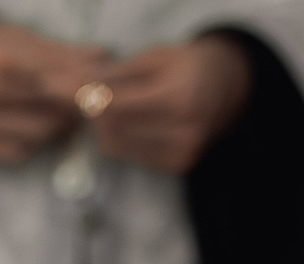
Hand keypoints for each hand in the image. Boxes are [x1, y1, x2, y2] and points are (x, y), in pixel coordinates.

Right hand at [0, 18, 104, 162]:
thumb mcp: (18, 39)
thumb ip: (62, 54)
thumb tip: (107, 60)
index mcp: (1, 64)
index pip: (61, 88)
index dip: (86, 93)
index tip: (99, 92)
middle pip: (52, 120)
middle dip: (70, 114)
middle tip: (75, 104)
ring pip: (36, 141)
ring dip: (52, 131)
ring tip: (51, 114)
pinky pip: (14, 154)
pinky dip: (30, 143)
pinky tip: (27, 127)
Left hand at [89, 36, 251, 174]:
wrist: (229, 89)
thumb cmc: (189, 67)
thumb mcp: (157, 57)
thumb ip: (118, 74)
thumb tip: (79, 86)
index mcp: (179, 96)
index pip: (116, 104)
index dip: (90, 98)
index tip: (74, 90)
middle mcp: (184, 129)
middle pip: (112, 128)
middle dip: (95, 113)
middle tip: (93, 97)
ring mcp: (182, 152)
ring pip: (116, 146)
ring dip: (105, 128)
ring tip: (113, 109)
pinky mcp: (178, 165)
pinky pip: (130, 156)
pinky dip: (121, 140)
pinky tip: (132, 124)